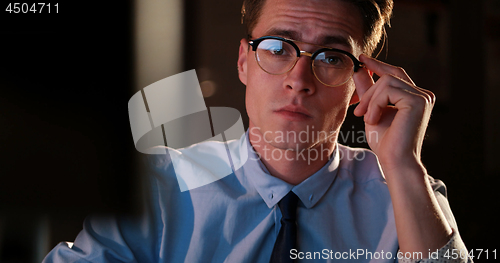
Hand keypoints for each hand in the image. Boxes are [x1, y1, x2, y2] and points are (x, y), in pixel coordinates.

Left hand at [353, 54, 435, 171]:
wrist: (395, 161)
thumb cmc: (385, 142)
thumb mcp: (372, 112)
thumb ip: (368, 91)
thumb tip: (359, 70)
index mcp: (414, 97)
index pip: (395, 73)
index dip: (378, 65)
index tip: (361, 59)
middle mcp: (422, 94)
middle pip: (389, 75)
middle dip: (369, 90)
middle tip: (358, 110)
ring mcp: (422, 97)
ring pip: (386, 82)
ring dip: (370, 100)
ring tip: (367, 119)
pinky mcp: (417, 101)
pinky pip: (387, 90)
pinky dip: (375, 105)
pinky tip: (373, 120)